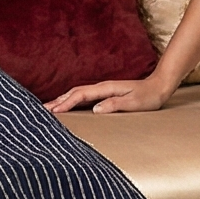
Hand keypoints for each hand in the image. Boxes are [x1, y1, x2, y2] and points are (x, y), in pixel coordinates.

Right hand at [45, 75, 172, 113]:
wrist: (159, 87)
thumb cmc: (148, 97)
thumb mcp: (134, 103)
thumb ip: (116, 105)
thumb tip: (96, 109)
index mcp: (106, 89)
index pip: (80, 95)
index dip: (66, 103)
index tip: (53, 111)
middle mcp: (101, 88)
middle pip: (74, 92)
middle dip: (57, 101)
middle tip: (40, 110)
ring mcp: (102, 91)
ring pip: (77, 94)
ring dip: (62, 100)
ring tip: (47, 109)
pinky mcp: (104, 95)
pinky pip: (83, 98)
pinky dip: (71, 101)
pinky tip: (66, 107)